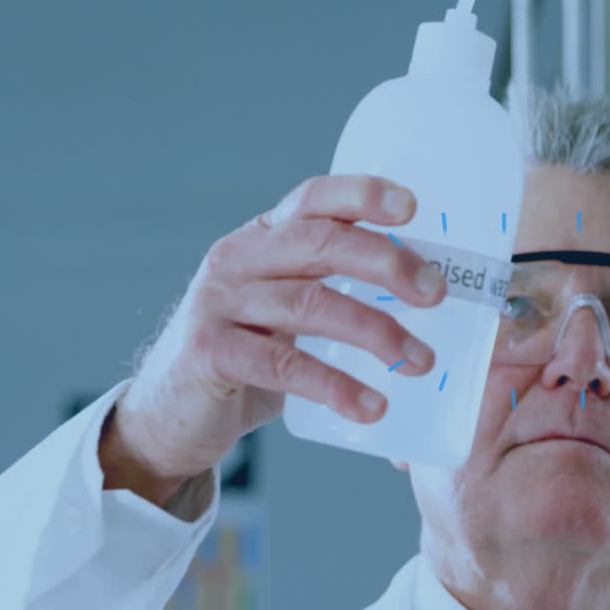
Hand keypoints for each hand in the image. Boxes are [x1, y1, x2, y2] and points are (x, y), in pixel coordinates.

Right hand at [101, 176, 446, 503]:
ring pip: (310, 305)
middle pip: (320, 243)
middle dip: (387, 263)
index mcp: (263, 238)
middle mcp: (238, 259)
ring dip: (376, 332)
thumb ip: (338, 288)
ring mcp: (219, 303)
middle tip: (436, 294)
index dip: (362, 195)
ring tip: (420, 362)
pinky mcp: (209, 352)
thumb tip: (431, 293)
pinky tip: (372, 405)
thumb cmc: (250, 356)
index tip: (411, 207)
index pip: (313, 199)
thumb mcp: (290, 310)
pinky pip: (284, 365)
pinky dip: (336, 386)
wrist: (173, 415)